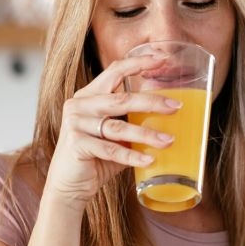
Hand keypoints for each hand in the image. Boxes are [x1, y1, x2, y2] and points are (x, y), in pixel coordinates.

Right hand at [43, 54, 180, 207]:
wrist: (69, 186)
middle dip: (152, 102)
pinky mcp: (76, 144)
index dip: (138, 63)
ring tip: (168, 140)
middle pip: (122, 98)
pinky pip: (110, 149)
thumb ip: (133, 123)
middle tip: (176, 107)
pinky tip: (150, 160)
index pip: (115, 71)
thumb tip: (169, 117)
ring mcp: (75, 123)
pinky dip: (132, 157)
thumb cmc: (96, 159)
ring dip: (147, 134)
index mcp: (90, 96)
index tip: (162, 59)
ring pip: (118, 127)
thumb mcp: (116, 137)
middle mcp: (80, 104)